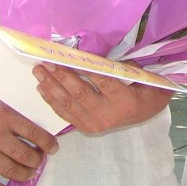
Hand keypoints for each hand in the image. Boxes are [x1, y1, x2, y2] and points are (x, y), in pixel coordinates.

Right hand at [0, 51, 56, 185]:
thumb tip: (30, 125)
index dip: (48, 143)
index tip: (54, 148)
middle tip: (40, 160)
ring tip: (30, 173)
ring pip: (10, 170)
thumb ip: (11, 113)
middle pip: (26, 155)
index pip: (35, 133)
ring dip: (25, 174)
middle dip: (38, 160)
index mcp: (5, 115)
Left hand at [33, 63, 172, 132]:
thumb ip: (119, 67)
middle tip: (47, 62)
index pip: (101, 82)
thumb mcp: (141, 76)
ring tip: (39, 72)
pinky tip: (43, 88)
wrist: (147, 113)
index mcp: (124, 100)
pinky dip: (53, 101)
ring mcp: (95, 124)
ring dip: (52, 87)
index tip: (68, 57)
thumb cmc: (144, 90)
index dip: (84, 69)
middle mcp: (108, 115)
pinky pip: (66, 114)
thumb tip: (92, 58)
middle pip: (80, 94)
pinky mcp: (87, 128)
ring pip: (69, 104)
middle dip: (61, 77)